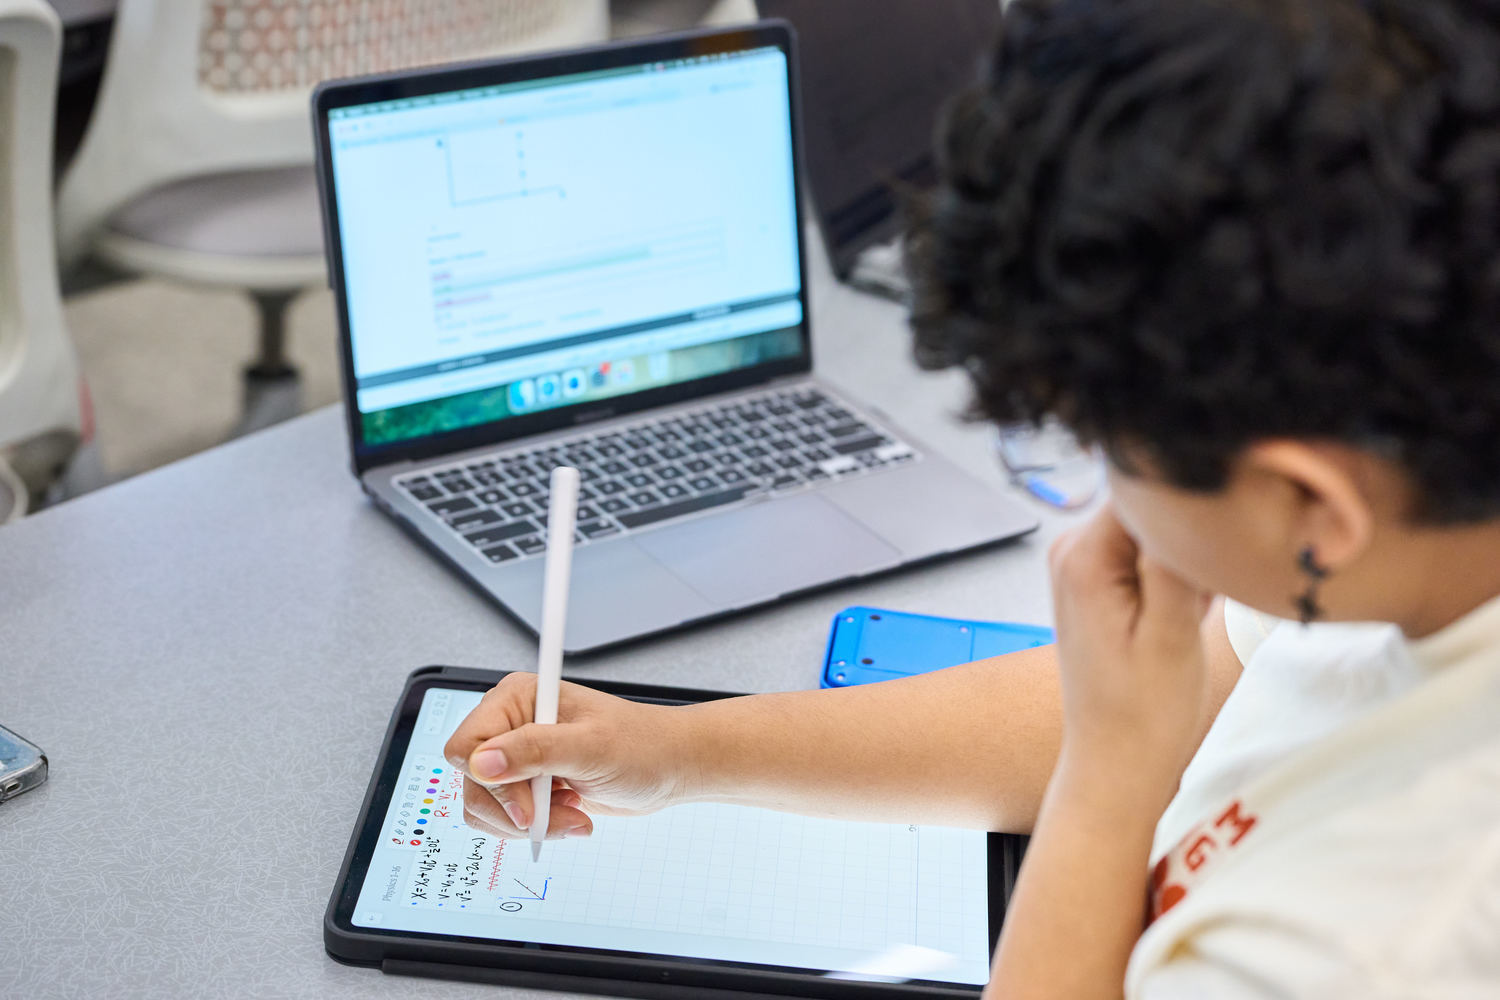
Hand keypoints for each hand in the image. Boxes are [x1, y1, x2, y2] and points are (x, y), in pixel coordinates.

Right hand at [443, 673, 698, 840]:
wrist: (667, 767)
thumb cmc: (641, 746)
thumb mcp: (590, 747)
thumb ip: (535, 751)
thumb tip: (483, 761)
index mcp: (517, 698)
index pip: (467, 745)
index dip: (492, 781)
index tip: (529, 804)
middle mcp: (510, 724)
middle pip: (473, 782)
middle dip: (516, 810)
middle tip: (561, 813)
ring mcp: (516, 755)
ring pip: (484, 805)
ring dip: (528, 823)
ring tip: (572, 814)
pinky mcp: (526, 783)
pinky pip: (502, 818)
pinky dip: (534, 827)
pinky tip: (569, 814)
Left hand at [1047, 504, 1212, 795]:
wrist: (1117, 761)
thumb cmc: (1145, 711)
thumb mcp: (1172, 634)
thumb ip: (1173, 561)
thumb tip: (1183, 495)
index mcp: (1083, 554)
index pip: (1148, 485)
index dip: (1194, 507)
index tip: (1222, 543)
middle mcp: (1071, 547)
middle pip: (1151, 504)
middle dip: (1192, 537)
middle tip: (1207, 595)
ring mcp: (1081, 562)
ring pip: (1156, 529)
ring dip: (1189, 561)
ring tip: (1193, 612)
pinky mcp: (1097, 580)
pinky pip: (1149, 553)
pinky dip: (1178, 577)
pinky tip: (1183, 617)